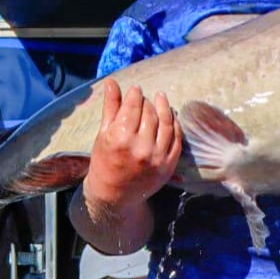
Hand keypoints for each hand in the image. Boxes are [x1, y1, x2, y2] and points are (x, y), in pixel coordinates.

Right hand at [81, 79, 180, 214]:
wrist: (114, 195)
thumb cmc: (104, 163)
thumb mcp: (103, 134)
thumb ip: (110, 107)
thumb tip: (111, 83)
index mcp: (120, 138)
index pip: (133, 106)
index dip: (135, 94)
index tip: (135, 89)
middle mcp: (140, 148)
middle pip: (150, 113)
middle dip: (148, 101)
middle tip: (145, 97)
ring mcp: (157, 157)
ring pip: (166, 123)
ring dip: (165, 108)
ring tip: (161, 99)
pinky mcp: (168, 165)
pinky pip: (176, 139)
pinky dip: (175, 125)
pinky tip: (171, 116)